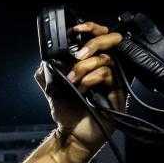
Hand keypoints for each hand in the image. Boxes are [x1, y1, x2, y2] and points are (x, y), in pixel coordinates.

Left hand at [34, 22, 126, 153]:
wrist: (71, 134)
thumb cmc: (66, 112)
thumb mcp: (51, 89)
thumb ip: (47, 72)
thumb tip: (45, 59)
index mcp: (93, 62)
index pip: (99, 36)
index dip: (90, 28)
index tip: (75, 29)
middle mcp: (106, 67)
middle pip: (112, 40)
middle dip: (94, 42)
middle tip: (79, 55)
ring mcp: (114, 78)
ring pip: (107, 58)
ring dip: (85, 66)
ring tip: (72, 80)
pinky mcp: (118, 90)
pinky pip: (108, 74)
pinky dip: (91, 78)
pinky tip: (81, 89)